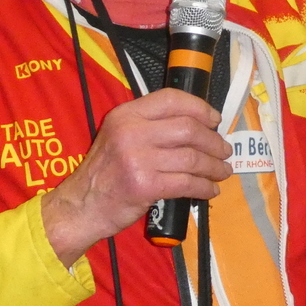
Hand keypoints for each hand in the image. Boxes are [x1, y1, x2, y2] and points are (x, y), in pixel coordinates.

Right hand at [41, 89, 232, 265]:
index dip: (199, 108)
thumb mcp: (119, 136)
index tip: (215, 120)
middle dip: (213, 141)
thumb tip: (199, 125)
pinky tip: (211, 190)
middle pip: (188, 129)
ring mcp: (137, 159)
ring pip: (192, 158)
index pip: (171, 99)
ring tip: (223, 171)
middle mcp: (131, 132)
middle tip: (224, 151)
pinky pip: (186, 183)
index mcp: (126, 115)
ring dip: (214, 166)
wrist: (81, 206)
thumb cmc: (106, 172)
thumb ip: (150, 126)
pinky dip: (204, 187)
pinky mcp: (145, 186)